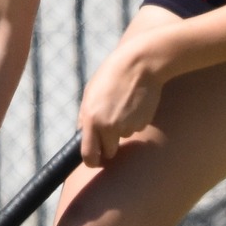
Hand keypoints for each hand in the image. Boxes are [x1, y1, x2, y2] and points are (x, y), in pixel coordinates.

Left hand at [78, 34, 166, 165]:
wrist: (140, 64)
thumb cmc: (112, 76)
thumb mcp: (91, 93)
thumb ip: (85, 116)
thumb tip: (82, 136)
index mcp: (91, 119)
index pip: (88, 154)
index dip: (92, 161)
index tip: (95, 161)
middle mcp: (108, 126)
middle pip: (108, 152)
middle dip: (109, 147)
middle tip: (112, 131)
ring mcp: (127, 126)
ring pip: (123, 137)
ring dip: (123, 127)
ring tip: (124, 104)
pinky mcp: (142, 123)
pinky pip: (135, 128)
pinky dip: (134, 120)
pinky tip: (134, 103)